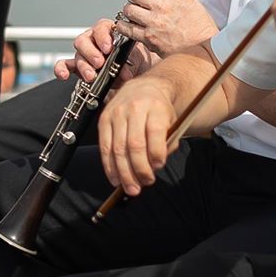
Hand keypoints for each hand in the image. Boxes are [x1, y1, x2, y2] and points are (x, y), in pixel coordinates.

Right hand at [55, 17, 142, 83]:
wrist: (135, 72)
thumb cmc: (134, 59)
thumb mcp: (136, 58)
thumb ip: (130, 63)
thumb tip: (124, 72)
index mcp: (108, 32)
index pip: (101, 28)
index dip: (103, 37)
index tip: (108, 48)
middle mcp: (93, 41)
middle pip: (84, 40)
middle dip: (91, 53)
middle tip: (100, 63)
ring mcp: (84, 53)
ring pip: (77, 55)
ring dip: (84, 66)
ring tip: (91, 76)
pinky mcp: (78, 66)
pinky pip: (65, 65)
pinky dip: (61, 69)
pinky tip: (63, 75)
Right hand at [97, 74, 175, 197]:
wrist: (143, 88)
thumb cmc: (159, 109)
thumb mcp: (171, 121)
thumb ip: (167, 143)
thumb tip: (155, 165)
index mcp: (155, 107)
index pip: (155, 133)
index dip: (157, 154)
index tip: (158, 167)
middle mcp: (134, 108)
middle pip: (134, 144)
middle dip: (140, 169)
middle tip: (146, 183)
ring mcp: (116, 113)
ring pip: (117, 148)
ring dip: (124, 173)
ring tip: (131, 188)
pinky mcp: (103, 120)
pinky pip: (104, 147)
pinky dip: (109, 166)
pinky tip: (116, 179)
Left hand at [120, 0, 219, 56]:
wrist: (202, 53)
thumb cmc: (201, 30)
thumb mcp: (194, 3)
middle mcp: (163, 7)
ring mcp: (154, 23)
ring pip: (128, 9)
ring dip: (130, 10)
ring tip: (136, 12)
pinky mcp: (148, 38)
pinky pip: (127, 28)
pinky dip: (125, 26)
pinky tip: (129, 24)